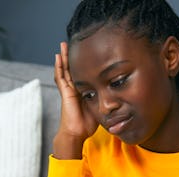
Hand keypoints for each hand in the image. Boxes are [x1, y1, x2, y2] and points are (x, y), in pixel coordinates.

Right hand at [53, 42, 98, 158]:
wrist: (77, 132)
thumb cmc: (87, 124)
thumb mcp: (100, 108)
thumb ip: (106, 100)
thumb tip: (119, 97)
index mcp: (82, 91)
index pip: (82, 73)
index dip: (83, 63)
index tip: (87, 52)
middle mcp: (74, 88)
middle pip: (72, 68)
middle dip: (72, 56)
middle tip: (73, 42)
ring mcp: (68, 90)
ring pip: (65, 70)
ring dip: (64, 57)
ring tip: (63, 45)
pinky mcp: (65, 93)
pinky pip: (60, 77)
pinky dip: (59, 67)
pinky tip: (58, 57)